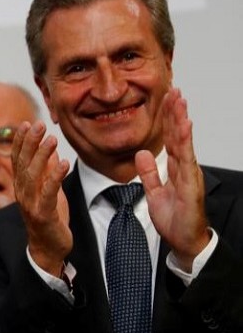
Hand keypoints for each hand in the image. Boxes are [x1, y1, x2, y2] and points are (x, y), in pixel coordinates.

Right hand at [11, 120, 71, 275]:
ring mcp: (30, 204)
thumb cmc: (49, 218)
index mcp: (22, 186)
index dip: (21, 141)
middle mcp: (22, 193)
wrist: (48, 249)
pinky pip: (48, 192)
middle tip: (39, 124)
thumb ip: (47, 171)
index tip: (27, 123)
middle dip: (30, 142)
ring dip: (42, 155)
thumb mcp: (49, 190)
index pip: (17, 158)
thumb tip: (51, 149)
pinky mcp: (43, 214)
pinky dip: (55, 177)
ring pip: (33, 175)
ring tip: (52, 139)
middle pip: (23, 163)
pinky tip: (63, 163)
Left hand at [136, 88, 209, 270]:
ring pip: (184, 142)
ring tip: (180, 101)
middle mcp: (185, 168)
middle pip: (180, 135)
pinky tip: (185, 126)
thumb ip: (148, 173)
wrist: (184, 242)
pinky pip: (187, 159)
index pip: (171, 139)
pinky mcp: (191, 184)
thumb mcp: (154, 193)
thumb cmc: (174, 220)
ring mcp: (189, 175)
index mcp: (175, 169)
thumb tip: (141, 154)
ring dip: (182, 120)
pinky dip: (186, 142)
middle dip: (176, 113)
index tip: (165, 101)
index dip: (168, 120)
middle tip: (173, 90)